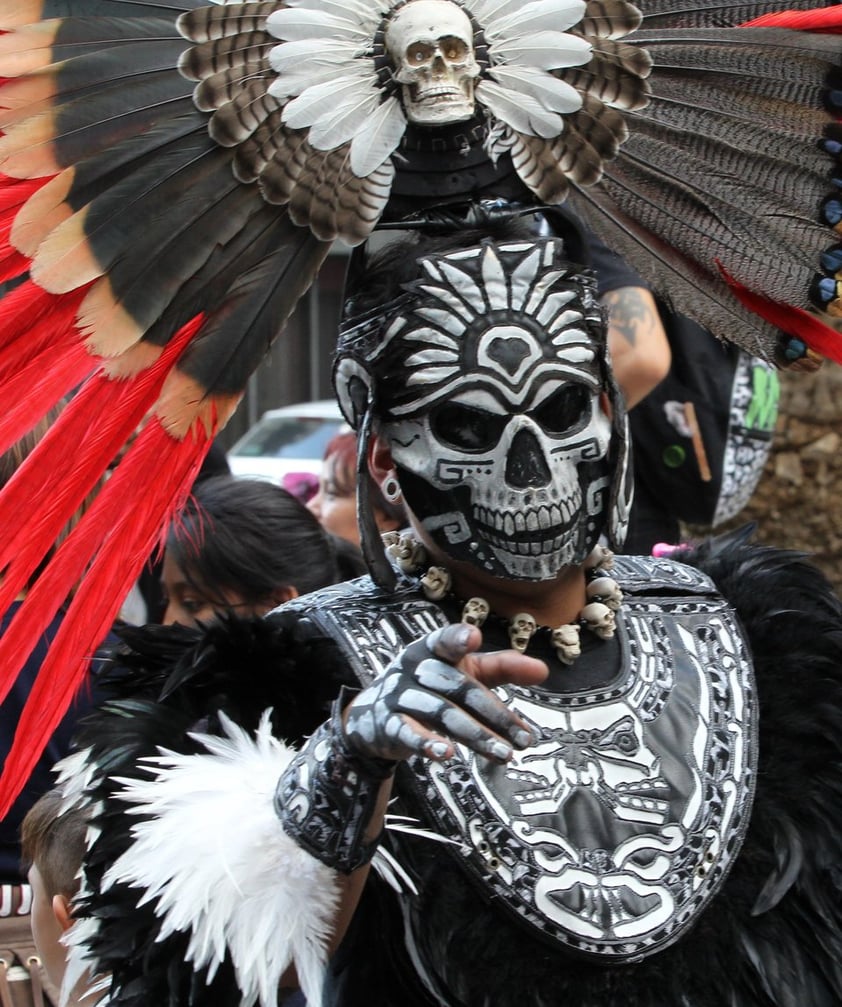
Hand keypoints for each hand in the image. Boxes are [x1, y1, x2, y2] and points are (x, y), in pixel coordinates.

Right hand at [343, 623, 547, 764]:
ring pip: (442, 714)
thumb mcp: (463, 672)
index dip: (457, 638)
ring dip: (475, 735)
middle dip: (494, 714)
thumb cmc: (429, 687)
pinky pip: (408, 733)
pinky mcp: (389, 725)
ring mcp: (399, 697)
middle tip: (524, 739)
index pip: (444, 640)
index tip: (473, 638)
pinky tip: (447, 755)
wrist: (374, 716)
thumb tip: (542, 670)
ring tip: (504, 754)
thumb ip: (501, 668)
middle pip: (458, 689)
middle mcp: (414, 669)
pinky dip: (427, 743)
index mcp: (431, 649)